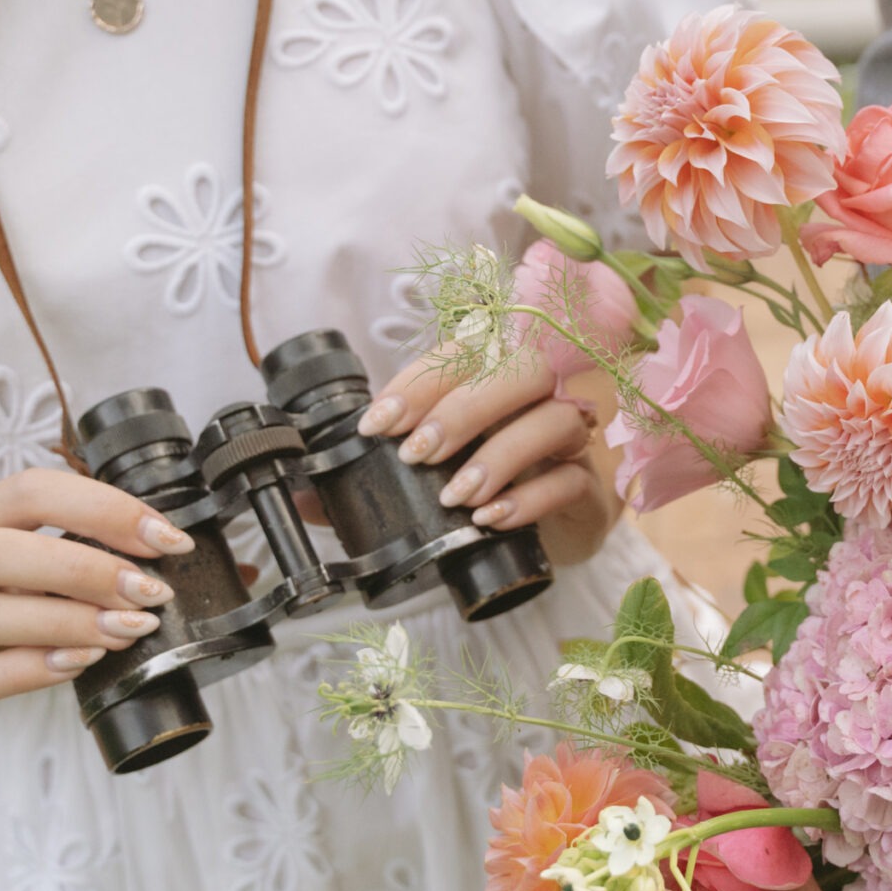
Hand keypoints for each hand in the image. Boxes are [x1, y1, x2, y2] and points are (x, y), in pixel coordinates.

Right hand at [0, 468, 191, 750]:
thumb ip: (61, 555)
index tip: (164, 537)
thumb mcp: (1, 569)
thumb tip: (158, 554)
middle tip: (150, 590)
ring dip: (68, 619)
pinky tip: (81, 662)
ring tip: (129, 629)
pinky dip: (36, 667)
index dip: (101, 508)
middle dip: (85, 566)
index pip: (28, 492)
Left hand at [359, 357, 618, 566]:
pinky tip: (491, 519)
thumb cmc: (481, 492)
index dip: (418, 382)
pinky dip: (528, 498)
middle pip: (521, 369)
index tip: (376, 425)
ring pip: (552, 419)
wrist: (548, 537)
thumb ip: (369, 482)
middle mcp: (538, 399)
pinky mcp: (587, 486)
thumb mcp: (422, 482)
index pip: (463, 354)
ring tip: (454, 496)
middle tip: (418, 454)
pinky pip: (570, 479)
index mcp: (493, 380)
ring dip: (498, 455)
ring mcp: (569, 441)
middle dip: (463, 407)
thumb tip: (304, 496)